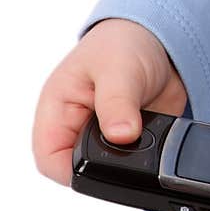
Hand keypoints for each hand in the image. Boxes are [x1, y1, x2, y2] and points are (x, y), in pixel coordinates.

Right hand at [32, 17, 188, 185]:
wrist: (160, 40)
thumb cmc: (122, 44)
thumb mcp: (117, 68)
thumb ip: (117, 103)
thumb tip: (121, 135)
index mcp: (57, 110)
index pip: (49, 159)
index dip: (71, 169)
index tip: (103, 162)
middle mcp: (76, 129)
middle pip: (81, 169)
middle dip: (108, 164)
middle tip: (133, 140)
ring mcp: (104, 139)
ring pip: (111, 170)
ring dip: (132, 160)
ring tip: (148, 128)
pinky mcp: (130, 143)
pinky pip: (138, 164)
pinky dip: (151, 155)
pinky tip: (160, 133)